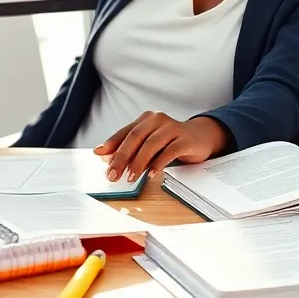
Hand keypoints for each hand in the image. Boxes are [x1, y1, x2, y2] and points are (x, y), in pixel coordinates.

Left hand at [95, 112, 228, 182]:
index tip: (99, 155)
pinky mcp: (185, 139)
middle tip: (112, 174)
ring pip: (151, 144)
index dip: (111, 144)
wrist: (200, 137)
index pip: (125, 132)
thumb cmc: (170, 141)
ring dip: (138, 163)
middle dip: (121, 157)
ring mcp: (172, 128)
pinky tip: (152, 174)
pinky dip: (159, 163)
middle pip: (135, 138)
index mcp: (146, 119)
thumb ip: (131, 149)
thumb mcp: (149, 143)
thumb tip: (107, 160)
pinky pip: (169, 151)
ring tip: (130, 178)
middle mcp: (157, 120)